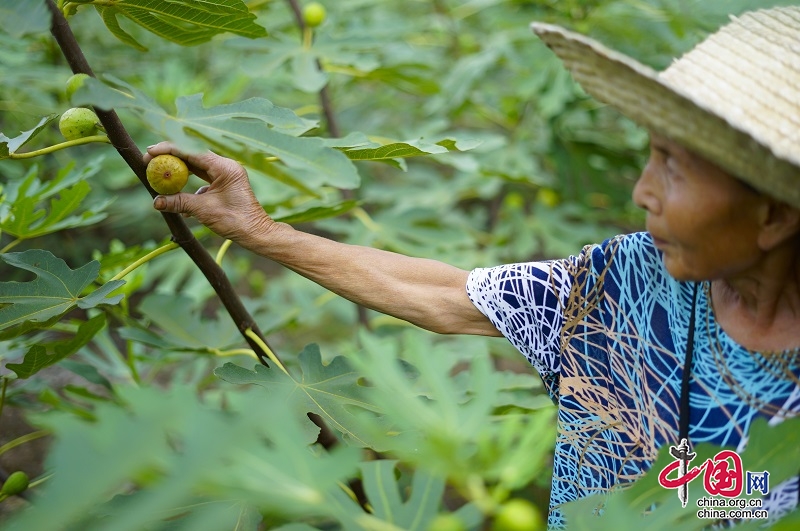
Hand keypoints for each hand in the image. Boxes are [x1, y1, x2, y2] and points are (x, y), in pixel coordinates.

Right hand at [144, 142, 274, 245]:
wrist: (255, 233)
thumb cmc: (235, 221)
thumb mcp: (203, 210)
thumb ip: (179, 202)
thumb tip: (155, 201)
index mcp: (225, 167)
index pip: (192, 151)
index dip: (169, 150)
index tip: (150, 152)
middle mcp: (226, 166)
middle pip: (193, 155)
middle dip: (171, 157)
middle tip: (149, 159)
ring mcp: (226, 174)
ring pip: (197, 166)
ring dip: (178, 171)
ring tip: (159, 173)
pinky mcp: (224, 184)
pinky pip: (202, 179)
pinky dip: (188, 185)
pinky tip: (177, 196)